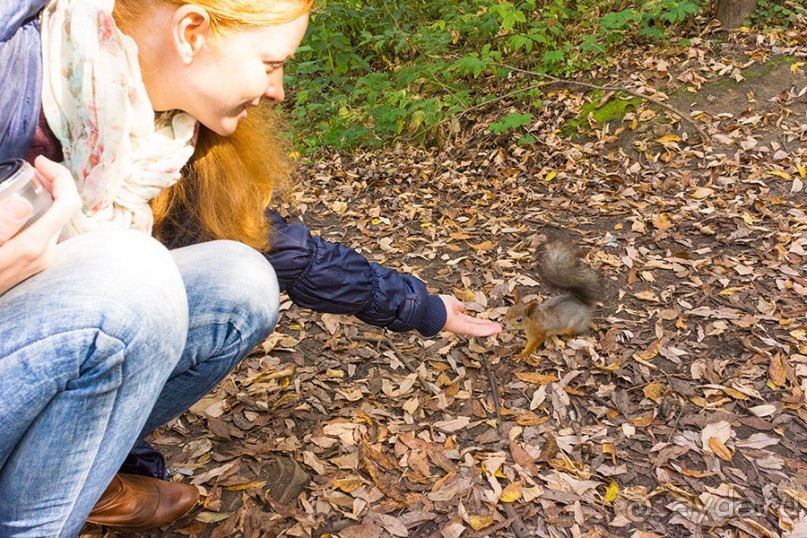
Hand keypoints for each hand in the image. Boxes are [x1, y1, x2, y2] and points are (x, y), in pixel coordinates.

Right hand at [0, 156, 80, 293]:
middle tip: (32, 167)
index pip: (68, 203)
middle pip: (64, 209)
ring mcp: (42, 260)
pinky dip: (39, 210)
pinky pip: (44, 229)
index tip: (39, 162)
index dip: (60, 177)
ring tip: (28, 180)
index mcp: (34, 246)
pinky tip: (21, 205)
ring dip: (47, 196)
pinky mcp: (34, 263)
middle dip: (54, 183)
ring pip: (55, 219)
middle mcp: (45, 253)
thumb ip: (1, 225)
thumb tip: (23, 202)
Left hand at [439, 294, 501, 336]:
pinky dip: (486, 330)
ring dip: (489, 330)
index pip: (470, 320)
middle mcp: (458, 323)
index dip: (480, 321)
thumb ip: (458, 305)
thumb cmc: (437, 305)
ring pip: (477, 330)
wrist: (430, 309)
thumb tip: (462, 307)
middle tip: (497, 328)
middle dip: (487, 327)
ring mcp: (460, 327)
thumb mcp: (451, 301)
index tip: (488, 321)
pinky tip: (495, 330)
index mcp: (455, 316)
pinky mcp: (462, 329)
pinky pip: (476, 331)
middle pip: (476, 326)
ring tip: (499, 329)